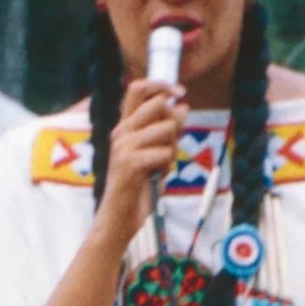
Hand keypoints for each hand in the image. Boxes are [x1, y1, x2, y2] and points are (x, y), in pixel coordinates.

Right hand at [102, 77, 185, 223]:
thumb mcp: (158, 154)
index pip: (138, 88)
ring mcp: (123, 146)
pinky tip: (155, 178)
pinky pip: (164, 153)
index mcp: (125, 127)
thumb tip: (184, 106)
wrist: (120, 220)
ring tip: (159, 168)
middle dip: (175, 124)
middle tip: (170, 147)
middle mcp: (121, 131)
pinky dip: (166, 167)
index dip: (161, 85)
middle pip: (159, 104)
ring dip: (172, 150)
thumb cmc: (140, 189)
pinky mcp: (129, 163)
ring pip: (167, 129)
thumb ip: (168, 131)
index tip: (180, 93)